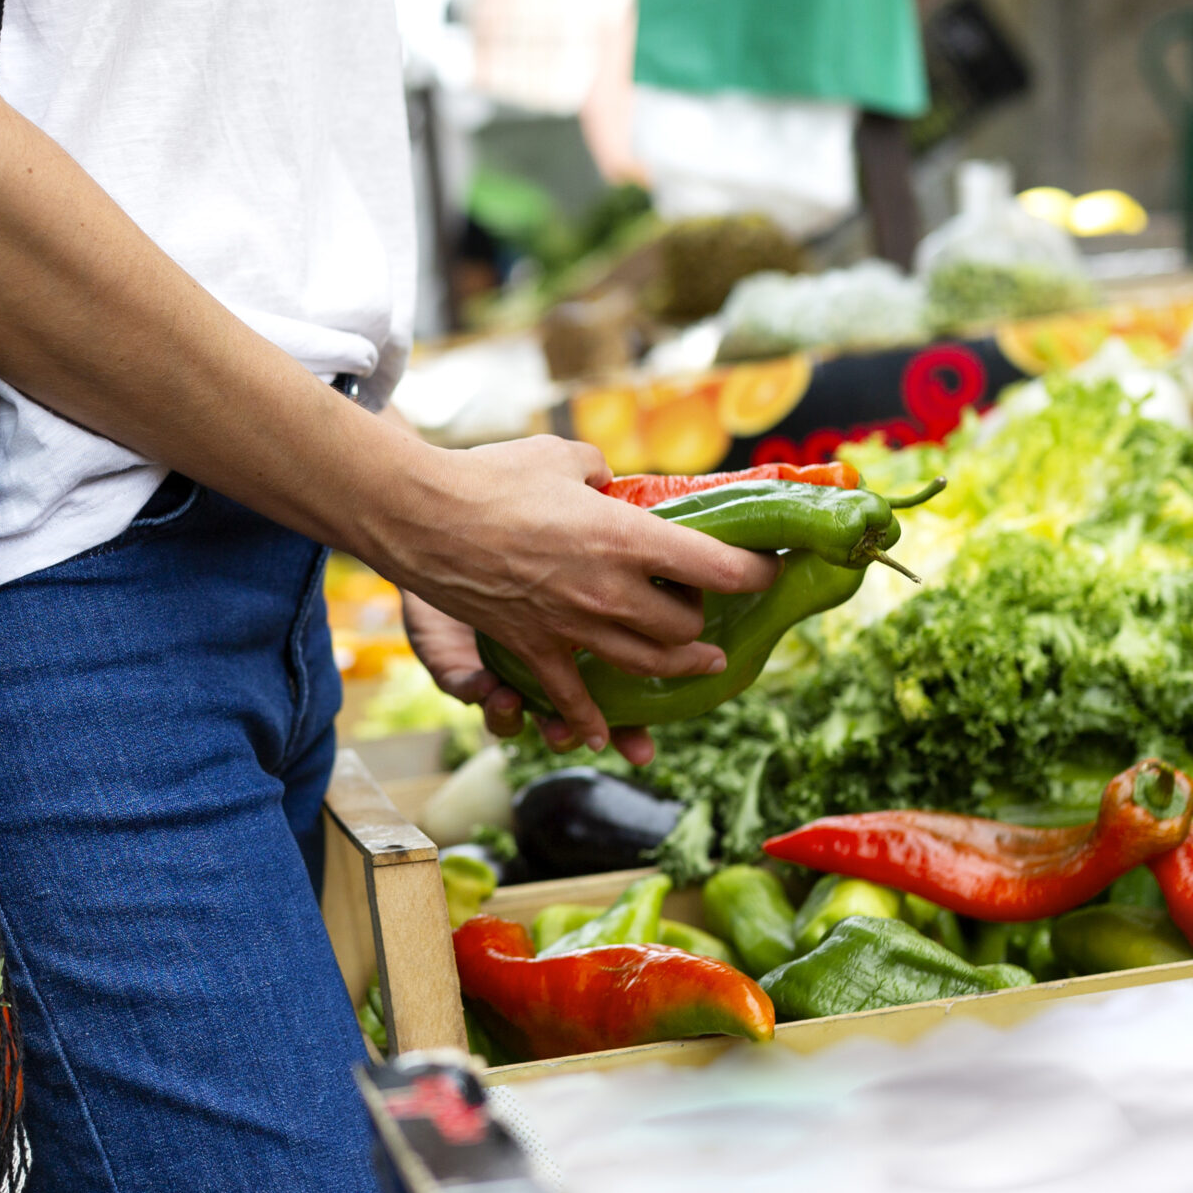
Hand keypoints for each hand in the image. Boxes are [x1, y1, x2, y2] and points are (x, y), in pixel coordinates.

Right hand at [368, 434, 775, 757]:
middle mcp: (610, 590)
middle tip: (710, 608)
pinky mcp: (533, 649)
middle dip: (704, 621)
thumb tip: (607, 483)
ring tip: (700, 663)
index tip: (769, 570)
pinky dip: (588, 722)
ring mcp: (572, 627)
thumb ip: (598, 473)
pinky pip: (570, 698)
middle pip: (684, 627)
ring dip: (678, 667)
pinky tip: (605, 735)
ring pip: (645, 664)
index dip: (755, 573)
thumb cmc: (492, 477)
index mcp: (627, 538)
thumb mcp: (562, 457)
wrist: (423, 516)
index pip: (719, 567)